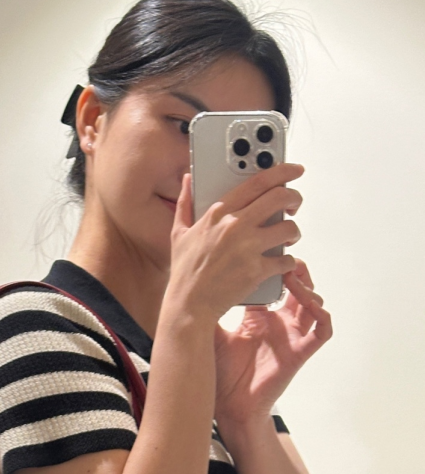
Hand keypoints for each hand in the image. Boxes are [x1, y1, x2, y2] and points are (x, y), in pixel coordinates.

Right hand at [168, 164, 303, 321]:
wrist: (189, 303)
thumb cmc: (185, 271)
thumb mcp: (179, 232)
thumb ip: (185, 202)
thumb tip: (186, 179)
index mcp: (218, 213)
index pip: (257, 182)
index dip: (281, 171)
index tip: (293, 170)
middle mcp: (234, 226)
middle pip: (280, 197)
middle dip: (294, 198)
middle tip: (294, 205)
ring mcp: (247, 248)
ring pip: (289, 228)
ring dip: (293, 232)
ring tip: (286, 238)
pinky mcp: (256, 270)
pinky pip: (287, 260)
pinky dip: (288, 262)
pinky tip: (280, 264)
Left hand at [213, 260, 331, 424]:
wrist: (227, 405)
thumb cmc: (220, 372)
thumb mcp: (211, 332)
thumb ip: (210, 308)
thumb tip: (194, 282)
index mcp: (258, 318)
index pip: (274, 285)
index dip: (274, 268)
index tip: (264, 253)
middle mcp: (278, 325)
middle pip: (298, 289)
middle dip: (296, 270)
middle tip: (285, 258)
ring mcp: (291, 338)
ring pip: (313, 305)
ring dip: (309, 288)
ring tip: (295, 276)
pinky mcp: (300, 353)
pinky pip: (322, 331)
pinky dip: (322, 314)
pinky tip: (310, 302)